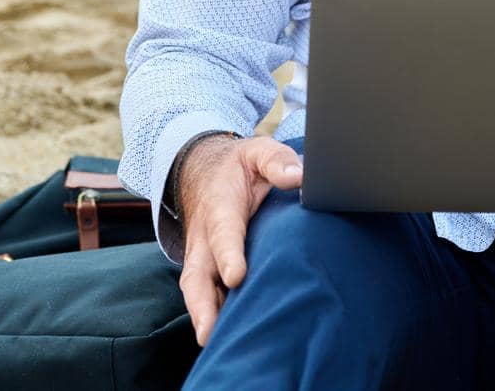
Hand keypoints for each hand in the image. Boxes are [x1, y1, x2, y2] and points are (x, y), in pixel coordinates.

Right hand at [177, 135, 303, 345]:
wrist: (204, 171)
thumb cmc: (238, 166)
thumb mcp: (258, 152)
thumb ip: (277, 161)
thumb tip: (299, 177)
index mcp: (220, 206)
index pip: (224, 233)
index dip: (228, 255)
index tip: (236, 276)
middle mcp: (205, 236)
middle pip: (197, 274)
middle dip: (202, 303)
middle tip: (210, 330)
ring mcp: (201, 255)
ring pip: (196, 289)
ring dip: (204, 316)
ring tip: (217, 343)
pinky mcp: (205, 268)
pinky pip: (204, 293)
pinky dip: (211, 314)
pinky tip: (227, 335)